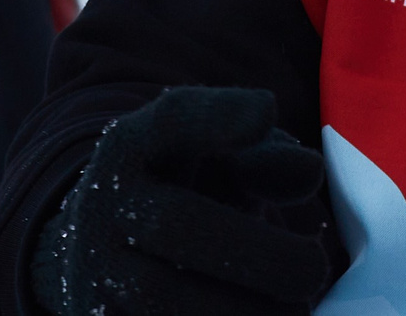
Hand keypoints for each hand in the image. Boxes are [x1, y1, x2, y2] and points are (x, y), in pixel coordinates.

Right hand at [31, 87, 330, 315]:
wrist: (107, 259)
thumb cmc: (187, 199)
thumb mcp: (219, 167)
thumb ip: (266, 160)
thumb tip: (308, 172)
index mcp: (134, 148)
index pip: (171, 121)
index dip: (218, 115)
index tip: (268, 109)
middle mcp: (102, 204)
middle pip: (175, 222)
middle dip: (258, 253)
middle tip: (313, 270)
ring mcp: (92, 270)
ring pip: (162, 297)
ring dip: (243, 310)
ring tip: (294, 310)